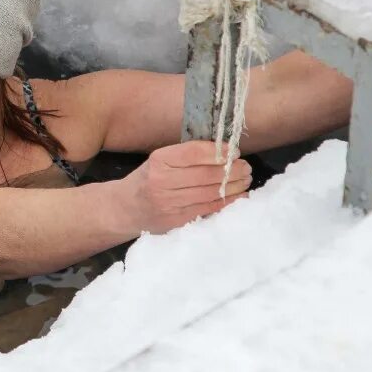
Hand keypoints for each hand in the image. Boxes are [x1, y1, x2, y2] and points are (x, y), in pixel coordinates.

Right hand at [118, 140, 250, 234]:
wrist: (125, 209)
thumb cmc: (147, 179)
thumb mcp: (158, 160)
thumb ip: (184, 155)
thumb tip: (223, 150)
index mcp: (158, 161)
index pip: (194, 153)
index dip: (218, 151)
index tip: (234, 150)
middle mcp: (162, 182)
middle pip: (206, 174)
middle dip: (232, 170)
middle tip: (246, 166)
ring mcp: (170, 203)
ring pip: (211, 193)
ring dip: (235, 186)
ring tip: (245, 179)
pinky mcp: (178, 220)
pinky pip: (210, 209)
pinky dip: (229, 202)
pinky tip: (240, 195)